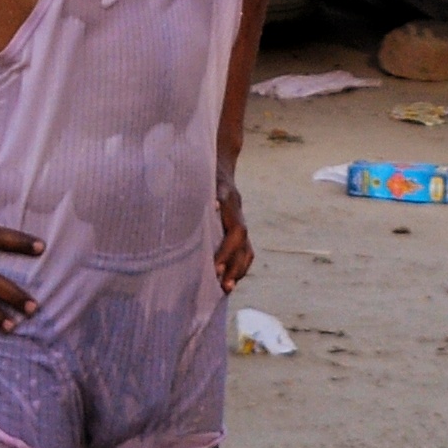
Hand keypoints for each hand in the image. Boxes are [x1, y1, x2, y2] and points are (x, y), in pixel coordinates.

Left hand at [212, 178, 253, 292]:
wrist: (217, 159)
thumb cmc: (201, 169)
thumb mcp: (201, 178)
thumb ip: (207, 193)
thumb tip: (214, 207)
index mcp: (230, 200)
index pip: (236, 232)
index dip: (227, 251)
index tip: (215, 269)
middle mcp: (237, 211)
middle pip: (243, 243)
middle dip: (234, 265)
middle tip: (223, 286)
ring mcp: (239, 218)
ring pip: (246, 247)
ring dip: (238, 269)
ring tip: (227, 288)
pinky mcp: (236, 224)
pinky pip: (244, 248)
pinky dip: (238, 265)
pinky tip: (228, 279)